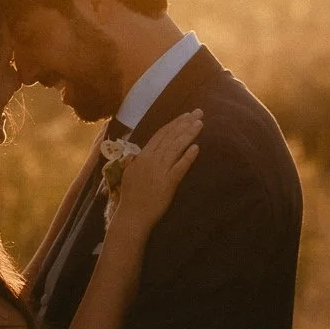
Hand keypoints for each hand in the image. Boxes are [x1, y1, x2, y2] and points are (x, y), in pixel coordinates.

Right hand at [109, 109, 202, 234]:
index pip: (160, 135)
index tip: (185, 115)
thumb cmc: (130, 197)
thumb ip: (134, 161)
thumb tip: (137, 152)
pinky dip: (188, 157)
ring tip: (200, 124)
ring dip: (188, 135)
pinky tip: (197, 148)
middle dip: (185, 123)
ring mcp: (160, 171)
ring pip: (176, 148)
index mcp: (142, 157)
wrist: (132, 216)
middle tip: (198, 112)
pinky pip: (180, 168)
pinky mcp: (168, 183)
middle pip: (170, 137)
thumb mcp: (128, 174)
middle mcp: (151, 161)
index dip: (174, 123)